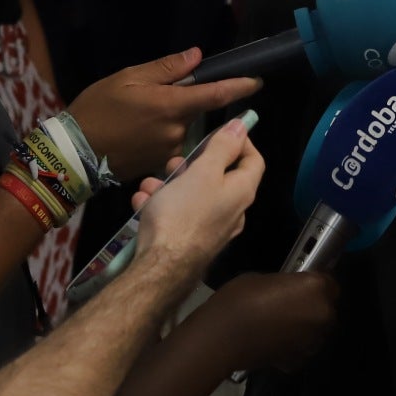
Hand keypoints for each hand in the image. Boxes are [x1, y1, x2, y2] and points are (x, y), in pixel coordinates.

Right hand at [69, 49, 263, 180]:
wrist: (72, 154)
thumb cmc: (98, 110)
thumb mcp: (128, 79)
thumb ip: (166, 69)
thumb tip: (197, 57)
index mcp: (172, 106)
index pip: (216, 95)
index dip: (239, 87)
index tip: (257, 82)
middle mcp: (177, 132)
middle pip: (196, 114)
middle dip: (184, 104)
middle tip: (152, 99)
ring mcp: (169, 153)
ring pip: (181, 131)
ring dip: (168, 123)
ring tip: (135, 120)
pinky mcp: (158, 168)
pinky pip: (168, 149)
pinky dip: (158, 140)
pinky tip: (134, 137)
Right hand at [134, 122, 263, 274]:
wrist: (160, 268)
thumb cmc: (183, 213)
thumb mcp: (203, 172)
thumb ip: (222, 147)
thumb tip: (242, 127)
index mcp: (241, 192)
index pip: (254, 160)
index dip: (241, 142)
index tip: (221, 131)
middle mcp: (232, 211)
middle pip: (218, 177)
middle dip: (192, 165)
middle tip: (174, 162)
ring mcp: (211, 229)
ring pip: (192, 196)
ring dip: (169, 185)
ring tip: (149, 184)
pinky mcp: (190, 241)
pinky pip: (178, 215)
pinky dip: (161, 206)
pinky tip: (142, 203)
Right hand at [202, 271, 340, 373]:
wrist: (222, 337)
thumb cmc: (240, 299)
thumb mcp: (266, 279)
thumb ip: (287, 285)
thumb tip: (290, 291)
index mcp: (316, 288)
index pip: (330, 282)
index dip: (316, 283)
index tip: (303, 284)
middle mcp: (322, 315)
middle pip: (326, 308)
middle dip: (312, 305)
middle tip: (289, 304)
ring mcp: (313, 340)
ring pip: (316, 330)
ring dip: (304, 326)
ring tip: (280, 324)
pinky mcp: (300, 360)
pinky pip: (303, 348)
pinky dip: (293, 345)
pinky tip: (275, 341)